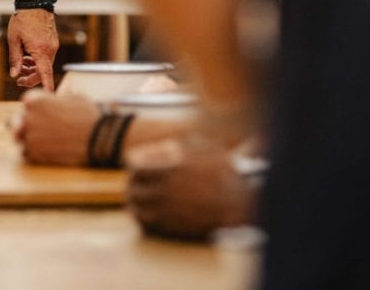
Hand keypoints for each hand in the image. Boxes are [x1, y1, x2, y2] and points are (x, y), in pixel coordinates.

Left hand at [6, 9, 58, 89]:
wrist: (35, 2)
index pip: (45, 74)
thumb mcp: (14, 39)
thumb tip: (14, 74)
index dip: (46, 87)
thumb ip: (15, 58)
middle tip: (18, 80)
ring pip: (44, 64)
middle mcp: (50, 49)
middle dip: (31, 77)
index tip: (48, 97)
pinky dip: (37, 60)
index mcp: (41, 50)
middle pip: (43, 71)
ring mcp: (53, 45)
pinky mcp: (52, 41)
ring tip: (21, 66)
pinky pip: (46, 56)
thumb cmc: (23, 18)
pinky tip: (28, 57)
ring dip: (34, 68)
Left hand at [14, 89, 100, 165]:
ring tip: (43, 142)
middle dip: (27, 124)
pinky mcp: (34, 154)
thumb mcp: (74, 98)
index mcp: (35, 100)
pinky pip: (26, 154)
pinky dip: (34, 154)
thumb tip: (65, 89)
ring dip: (29, 140)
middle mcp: (28, 117)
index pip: (26, 104)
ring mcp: (29, 136)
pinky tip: (47, 152)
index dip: (35, 109)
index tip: (43, 114)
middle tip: (40, 130)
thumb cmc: (88, 115)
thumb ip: (61, 96)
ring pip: (20, 138)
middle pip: (18, 121)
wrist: (98, 138)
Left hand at [125, 137, 255, 240]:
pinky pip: (148, 225)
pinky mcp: (172, 228)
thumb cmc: (224, 173)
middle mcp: (164, 190)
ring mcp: (167, 211)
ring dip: (134, 203)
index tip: (134, 163)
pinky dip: (142, 219)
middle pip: (132, 188)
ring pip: (137, 209)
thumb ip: (182, 142)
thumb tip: (168, 142)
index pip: (134, 165)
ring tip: (136, 199)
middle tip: (133, 182)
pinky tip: (145, 214)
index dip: (133, 162)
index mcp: (169, 168)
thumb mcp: (205, 147)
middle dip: (132, 184)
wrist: (238, 204)